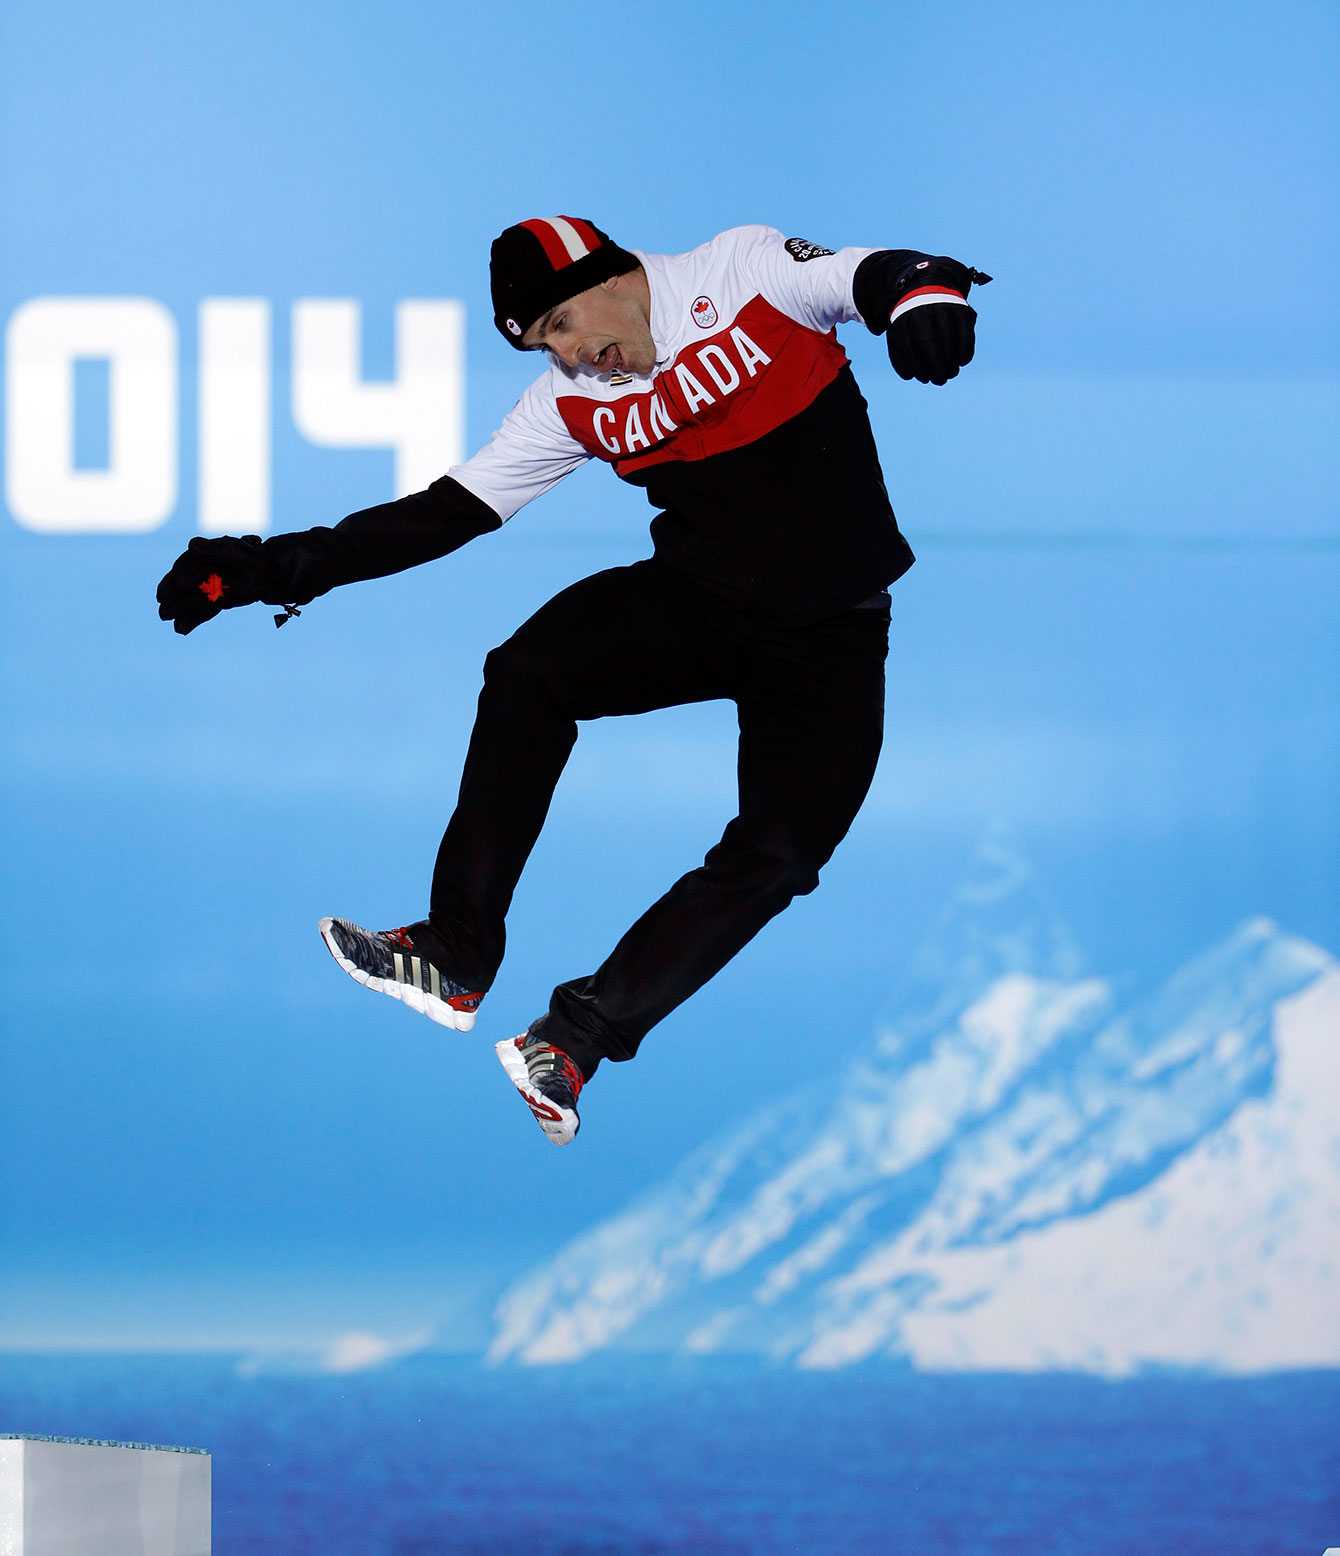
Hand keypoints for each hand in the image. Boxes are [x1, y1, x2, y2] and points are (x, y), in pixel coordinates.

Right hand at [156, 534, 269, 634]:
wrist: (268, 572)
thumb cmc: (251, 556)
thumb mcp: (234, 550)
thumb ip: (214, 550)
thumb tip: (192, 546)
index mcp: (202, 556)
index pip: (187, 564)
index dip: (182, 573)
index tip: (181, 584)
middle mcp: (200, 572)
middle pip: (182, 584)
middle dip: (171, 593)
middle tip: (162, 603)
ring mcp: (206, 588)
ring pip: (189, 599)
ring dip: (177, 609)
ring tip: (165, 617)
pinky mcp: (214, 602)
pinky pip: (201, 611)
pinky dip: (191, 620)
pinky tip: (181, 629)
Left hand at [886, 257, 986, 385]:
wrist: (927, 286)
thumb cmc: (910, 321)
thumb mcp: (898, 334)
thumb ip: (899, 357)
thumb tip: (910, 376)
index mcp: (905, 321)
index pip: (913, 350)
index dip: (921, 369)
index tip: (925, 378)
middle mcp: (924, 313)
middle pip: (932, 345)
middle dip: (938, 369)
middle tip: (940, 379)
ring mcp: (944, 309)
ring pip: (950, 340)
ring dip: (952, 363)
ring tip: (951, 372)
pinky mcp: (961, 309)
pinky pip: (965, 333)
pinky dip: (966, 350)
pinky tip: (963, 361)